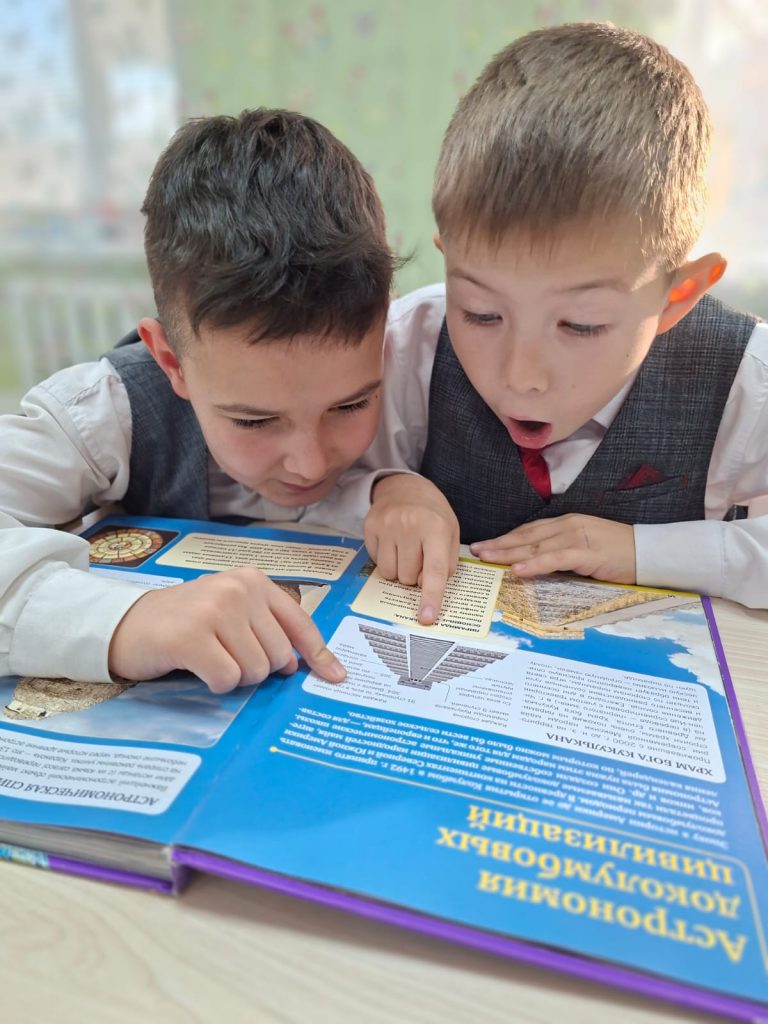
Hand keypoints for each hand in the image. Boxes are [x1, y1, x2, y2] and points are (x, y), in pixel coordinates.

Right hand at [108, 567, 344, 692]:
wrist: (123, 623)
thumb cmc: (183, 623)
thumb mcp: (230, 613)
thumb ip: (266, 629)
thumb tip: (302, 666)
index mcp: (253, 580)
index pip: (299, 622)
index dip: (319, 654)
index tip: (336, 677)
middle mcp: (238, 588)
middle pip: (279, 655)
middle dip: (258, 669)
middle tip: (226, 657)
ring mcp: (215, 609)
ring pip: (255, 670)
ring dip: (235, 677)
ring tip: (209, 658)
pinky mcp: (192, 636)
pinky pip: (227, 679)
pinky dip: (216, 684)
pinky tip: (197, 667)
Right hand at [365, 474, 459, 624]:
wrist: (404, 488)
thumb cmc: (432, 515)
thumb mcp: (451, 533)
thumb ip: (446, 563)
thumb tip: (428, 588)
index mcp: (437, 528)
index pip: (434, 571)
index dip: (431, 597)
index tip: (426, 618)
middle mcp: (410, 525)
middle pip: (408, 578)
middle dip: (414, 576)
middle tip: (419, 556)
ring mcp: (386, 525)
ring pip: (389, 574)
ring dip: (399, 571)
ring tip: (406, 550)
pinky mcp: (369, 527)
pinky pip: (376, 562)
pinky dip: (386, 559)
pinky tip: (393, 542)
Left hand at [470, 514, 636, 583]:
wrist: (650, 553)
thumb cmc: (618, 554)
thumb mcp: (584, 549)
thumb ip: (561, 552)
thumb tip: (534, 563)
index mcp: (566, 524)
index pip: (528, 531)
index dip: (505, 538)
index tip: (484, 544)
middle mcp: (568, 526)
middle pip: (526, 536)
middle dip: (499, 544)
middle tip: (475, 550)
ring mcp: (578, 537)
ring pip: (535, 545)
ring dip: (509, 552)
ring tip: (487, 558)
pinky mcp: (588, 553)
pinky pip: (556, 558)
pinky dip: (535, 564)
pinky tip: (518, 569)